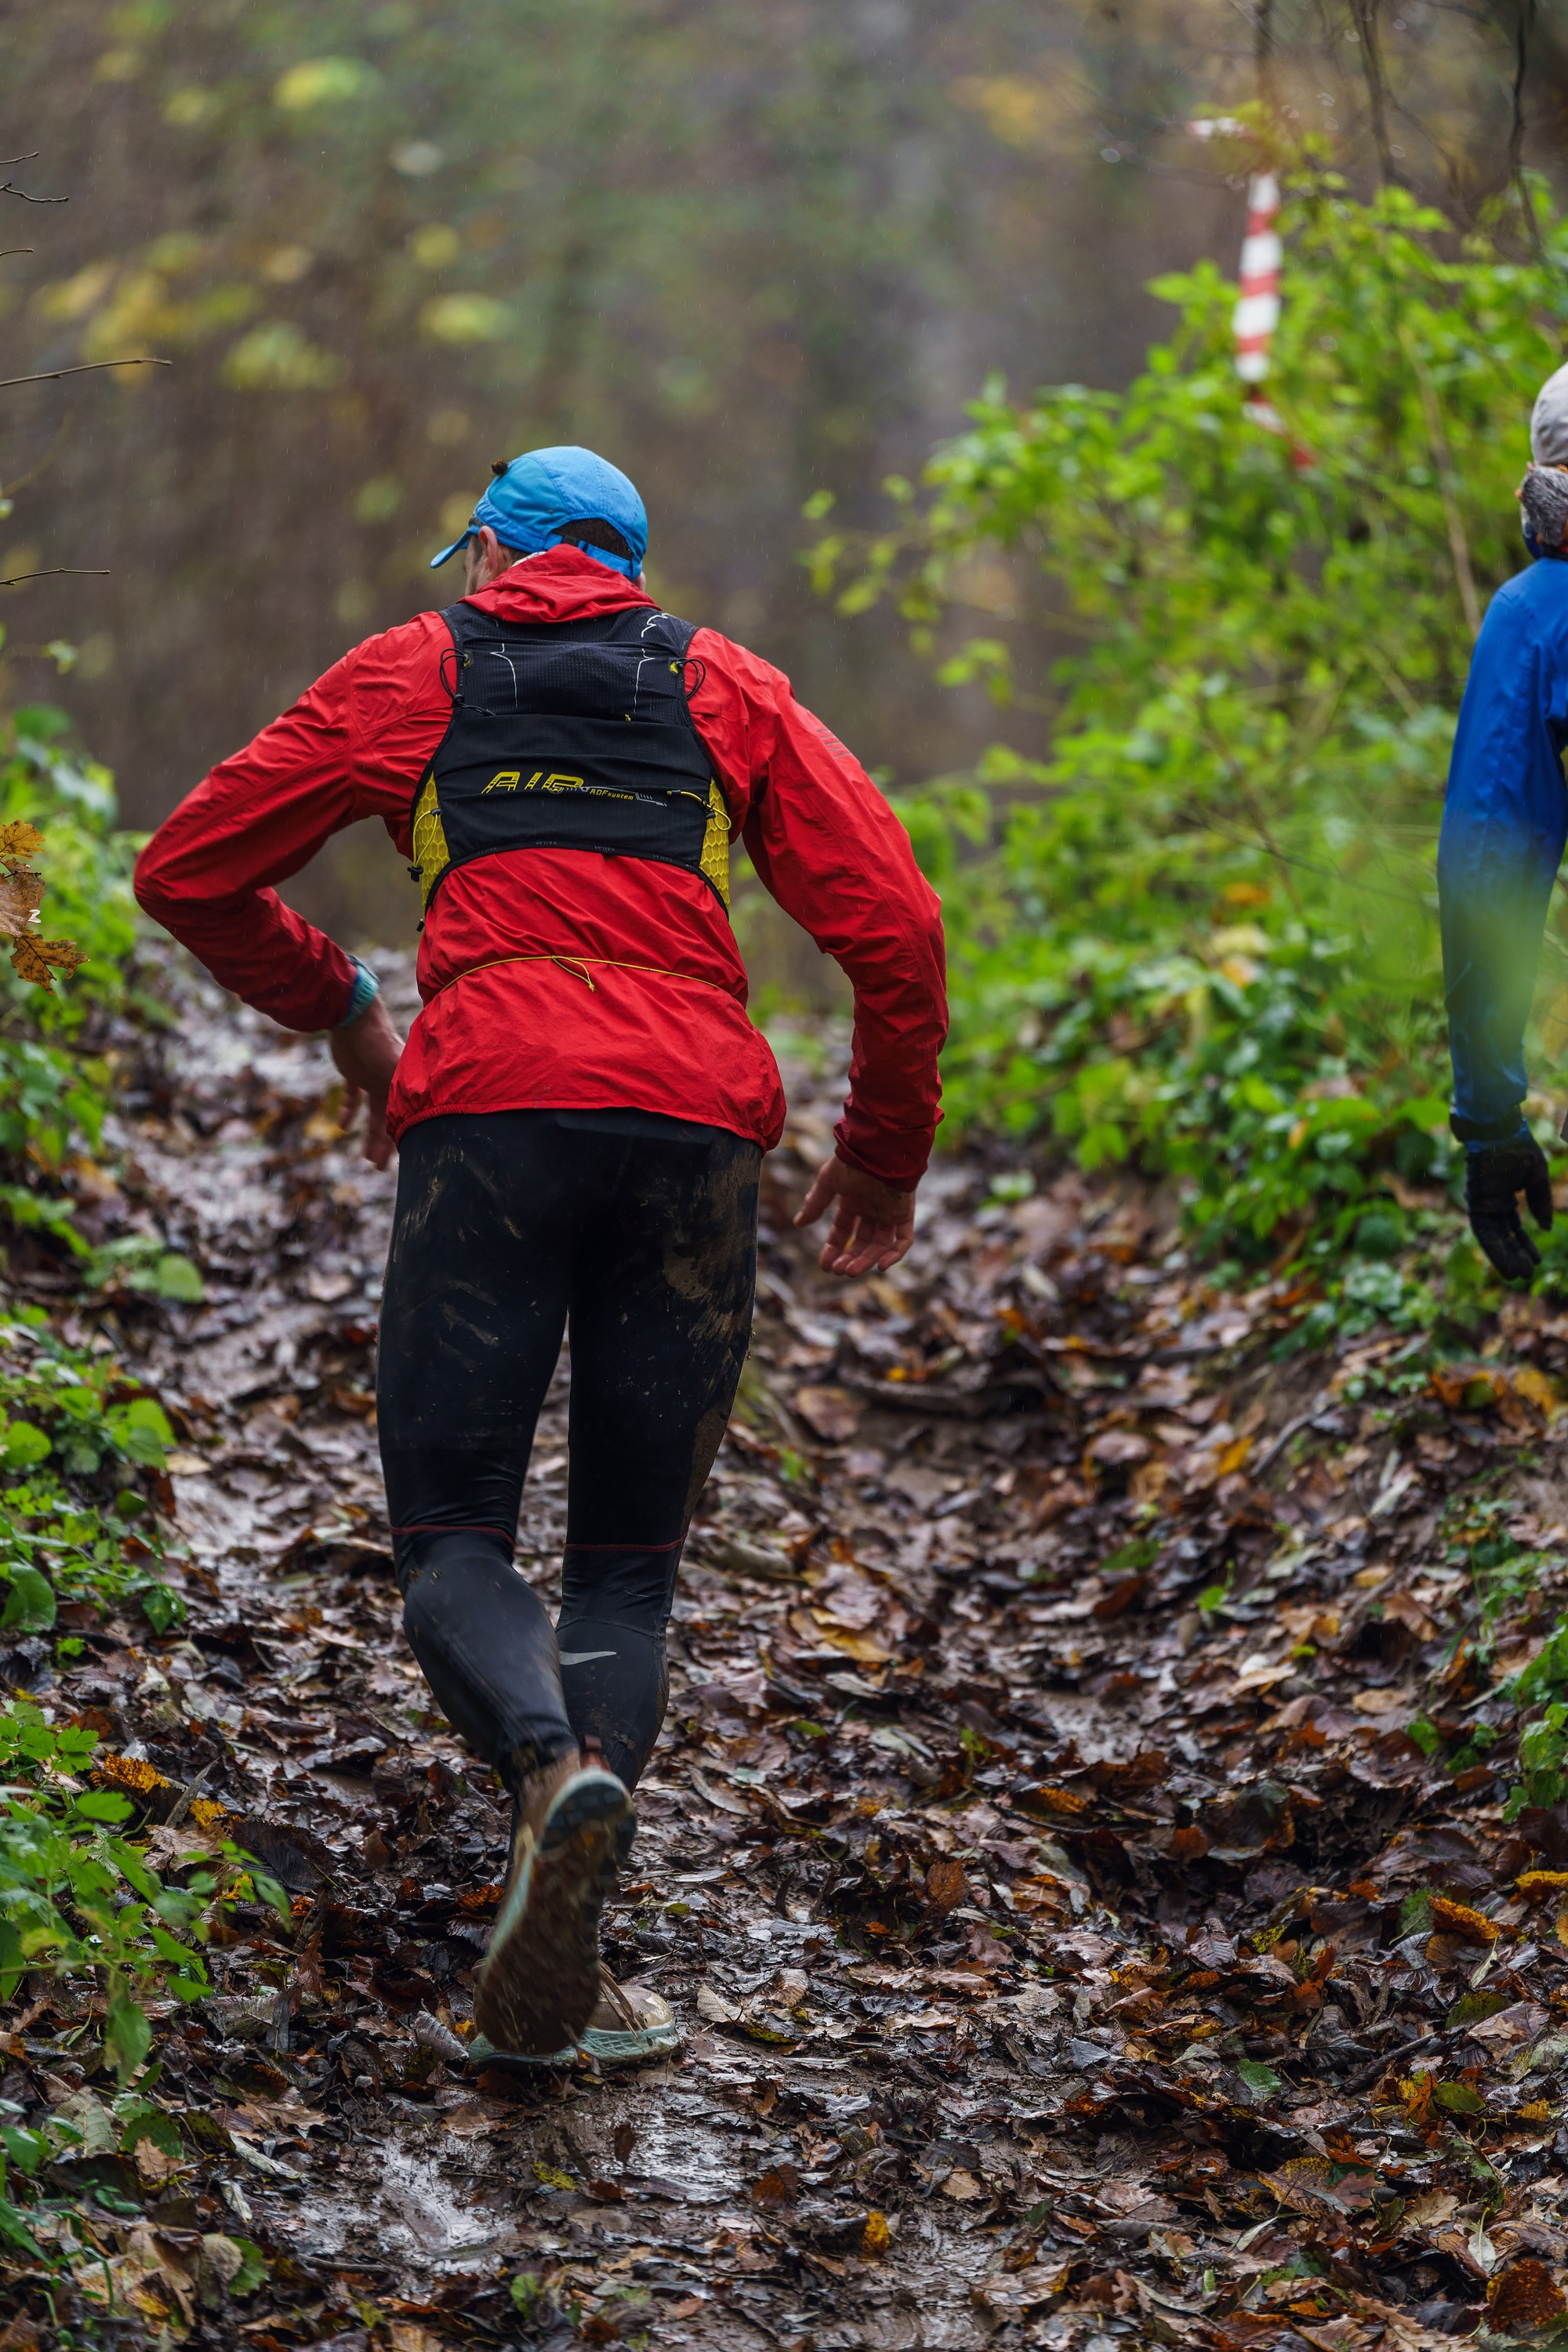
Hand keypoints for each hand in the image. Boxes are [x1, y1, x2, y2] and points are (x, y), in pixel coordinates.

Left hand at [329, 994, 403, 1168]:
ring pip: (372, 1113)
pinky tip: (342, 1127)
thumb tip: (426, 1110)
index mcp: (401, 1085)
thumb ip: (409, 1088)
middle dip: (384, 1145)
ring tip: (366, 1158)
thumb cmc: (376, 1039)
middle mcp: (389, 1084)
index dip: (402, 1138)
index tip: (403, 1159)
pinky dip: (348, 1111)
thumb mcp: (395, 1067)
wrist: (351, 1015)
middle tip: (379, 1168)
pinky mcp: (352, 1071)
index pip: (405, 1117)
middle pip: (388, 1121)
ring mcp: (371, 1077)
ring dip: (369, 1135)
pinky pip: (352, 1096)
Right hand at [793, 1152, 916, 1276]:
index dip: (834, 1248)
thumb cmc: (852, 1162)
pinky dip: (895, 1255)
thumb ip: (815, 1203)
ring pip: (880, 1244)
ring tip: (851, 1271)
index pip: (843, 1231)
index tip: (825, 1265)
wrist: (879, 1149)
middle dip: (850, 1258)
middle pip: (861, 1242)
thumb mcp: (828, 1183)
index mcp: (853, 1202)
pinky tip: (880, 1266)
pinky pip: (904, 1239)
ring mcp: (889, 1213)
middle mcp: (871, 1210)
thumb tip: (798, 1223)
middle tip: (839, 1271)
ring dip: (867, 1260)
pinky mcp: (905, 1213)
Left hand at [1465, 1129, 1553, 1283]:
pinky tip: (1506, 1261)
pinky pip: (1483, 1230)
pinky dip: (1494, 1246)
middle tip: (1524, 1275)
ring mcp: (1481, 1203)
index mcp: (1503, 1197)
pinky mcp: (1475, 1202)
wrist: (1500, 1129)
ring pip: (1491, 1237)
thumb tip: (1544, 1229)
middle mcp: (1490, 1203)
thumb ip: (1540, 1202)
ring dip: (1503, 1256)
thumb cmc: (1517, 1147)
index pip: (1512, 1227)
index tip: (1535, 1262)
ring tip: (1516, 1275)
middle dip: (1513, 1255)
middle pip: (1501, 1235)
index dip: (1523, 1244)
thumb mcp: (1536, 1177)